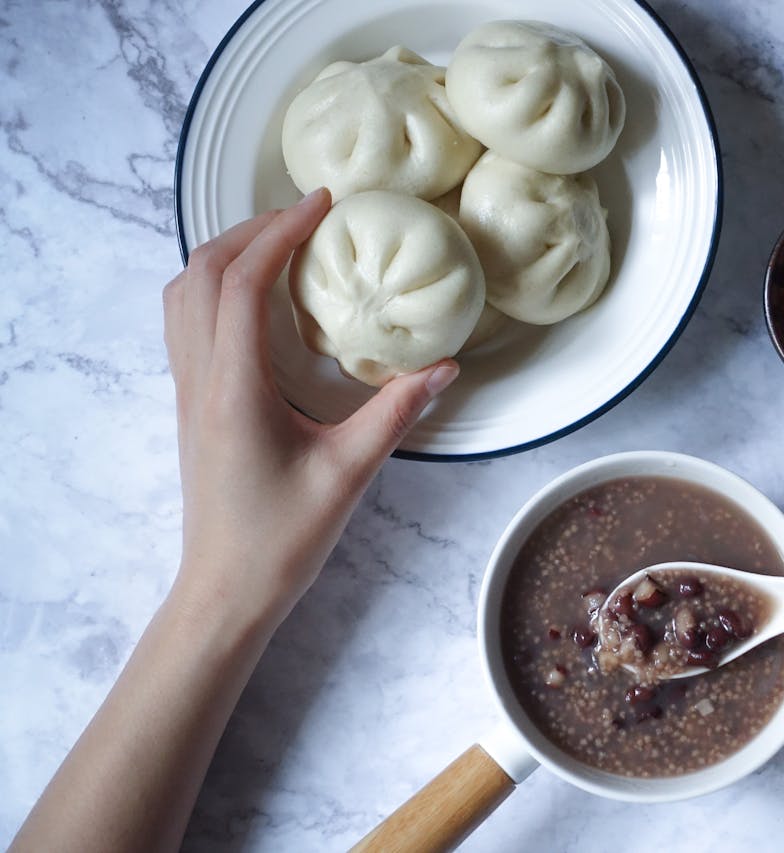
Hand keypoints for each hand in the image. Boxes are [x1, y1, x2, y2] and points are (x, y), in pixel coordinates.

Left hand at [163, 188, 457, 632]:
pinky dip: (214, 287)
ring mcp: (188, 391)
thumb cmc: (282, 539)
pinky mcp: (192, 404)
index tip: (320, 206)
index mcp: (235, 389)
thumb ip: (397, 413)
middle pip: (200, 273)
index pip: (243, 284)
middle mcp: (200, 379)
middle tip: (305, 216)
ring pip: (183, 295)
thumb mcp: (349, 473)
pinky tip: (257, 299)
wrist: (226, 590)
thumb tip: (445, 367)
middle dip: (250, 230)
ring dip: (224, 255)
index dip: (279, 233)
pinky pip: (186, 322)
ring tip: (278, 244)